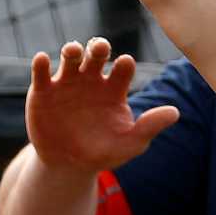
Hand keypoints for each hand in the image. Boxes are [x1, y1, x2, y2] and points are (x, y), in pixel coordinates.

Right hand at [25, 38, 177, 173]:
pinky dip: (41, 64)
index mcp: (114, 89)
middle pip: (97, 55)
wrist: (68, 167)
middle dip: (99, 47)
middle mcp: (91, 80)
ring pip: (70, 57)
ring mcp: (67, 83)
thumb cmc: (103, 153)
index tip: (125, 64)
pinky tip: (42, 60)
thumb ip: (150, 126)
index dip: (124, 65)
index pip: (122, 69)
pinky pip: (41, 73)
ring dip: (72, 50)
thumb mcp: (130, 144)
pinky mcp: (42, 91)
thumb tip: (175, 112)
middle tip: (101, 48)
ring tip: (73, 51)